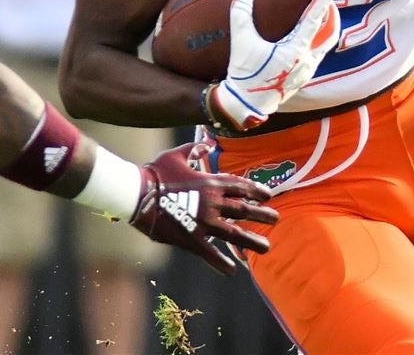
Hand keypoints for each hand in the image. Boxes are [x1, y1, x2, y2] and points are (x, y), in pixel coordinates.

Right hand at [131, 142, 277, 274]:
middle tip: (276, 219)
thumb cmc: (156, 172)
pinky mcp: (191, 239)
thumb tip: (208, 143)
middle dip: (262, 215)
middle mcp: (212, 203)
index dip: (257, 191)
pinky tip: (232, 271)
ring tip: (266, 247)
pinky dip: (221, 263)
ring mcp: (204, 223)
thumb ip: (195, 149)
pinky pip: (210, 254)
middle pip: (244, 210)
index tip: (268, 195)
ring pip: (234, 234)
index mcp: (210, 183)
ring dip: (252, 241)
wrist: (138, 193)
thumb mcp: (176, 155)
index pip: (241, 187)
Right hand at [207, 0, 340, 130]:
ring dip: (326, 31)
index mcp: (296, 49)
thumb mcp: (241, 43)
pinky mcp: (301, 79)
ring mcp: (306, 71)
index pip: (314, 18)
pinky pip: (316, 57)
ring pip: (324, 47)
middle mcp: (307, 60)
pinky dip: (316, 44)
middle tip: (329, 2)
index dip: (324, 0)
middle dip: (332, 16)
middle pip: (329, 34)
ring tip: (323, 20)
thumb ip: (241, 16)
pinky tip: (305, 42)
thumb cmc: (245, 73)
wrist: (247, 104)